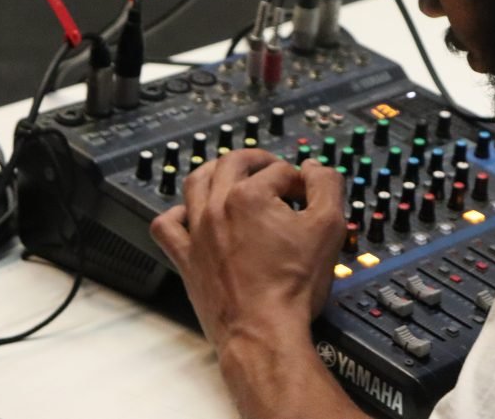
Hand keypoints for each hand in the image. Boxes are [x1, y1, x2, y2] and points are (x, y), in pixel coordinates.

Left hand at [150, 151, 345, 350]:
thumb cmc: (291, 288)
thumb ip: (326, 187)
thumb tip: (314, 169)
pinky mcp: (186, 258)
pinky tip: (191, 214)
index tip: (308, 196)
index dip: (300, 180)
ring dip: (216, 170)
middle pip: (234, 163)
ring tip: (232, 174)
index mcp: (250, 196)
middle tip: (274, 169)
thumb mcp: (328, 228)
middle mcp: (218, 207)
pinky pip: (166, 226)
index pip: (279, 170)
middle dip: (258, 161)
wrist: (264, 333)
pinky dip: (176, 214)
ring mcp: (198, 233)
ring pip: (196, 182)